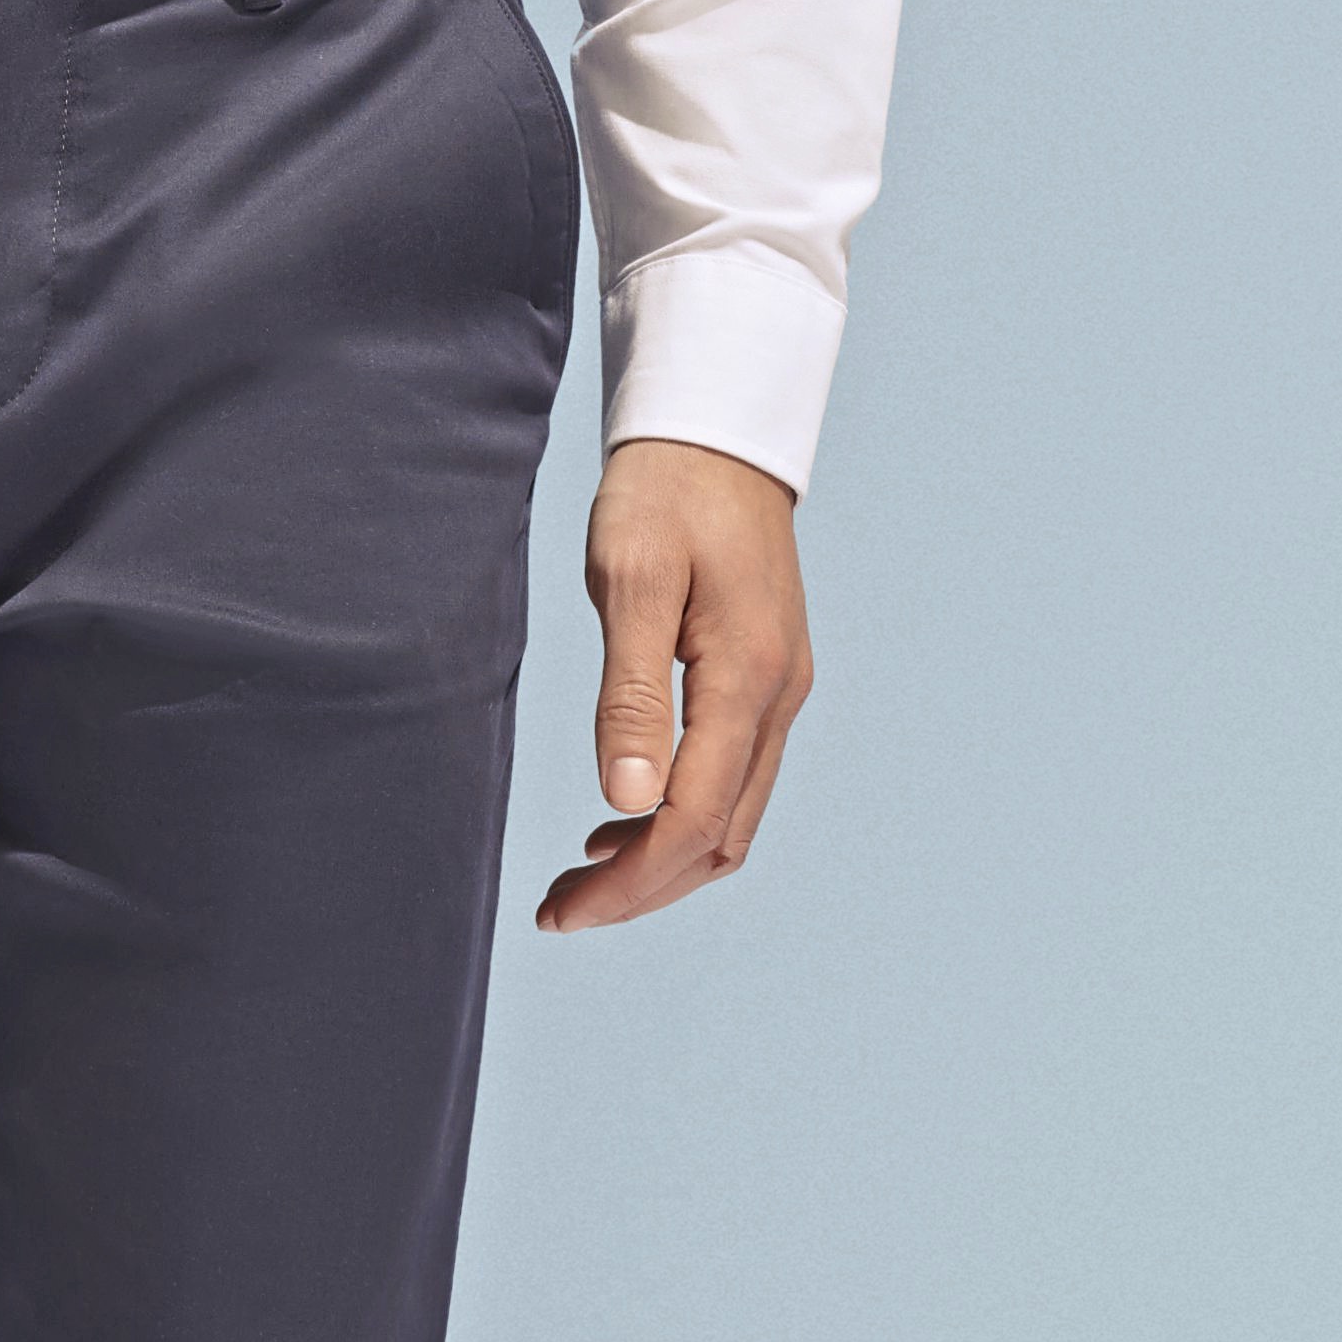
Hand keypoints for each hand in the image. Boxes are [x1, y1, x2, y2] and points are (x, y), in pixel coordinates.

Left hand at [534, 441, 813, 934]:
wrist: (716, 431)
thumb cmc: (663, 492)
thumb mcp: (631, 579)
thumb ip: (631, 694)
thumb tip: (628, 800)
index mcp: (747, 679)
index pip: (694, 822)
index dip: (631, 881)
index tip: (563, 910)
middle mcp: (778, 697)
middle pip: (721, 839)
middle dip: (644, 887)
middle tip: (561, 908)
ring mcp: (780, 691)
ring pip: (733, 817)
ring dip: (663, 859)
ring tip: (584, 875)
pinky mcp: (767, 680)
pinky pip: (734, 778)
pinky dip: (682, 818)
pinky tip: (623, 816)